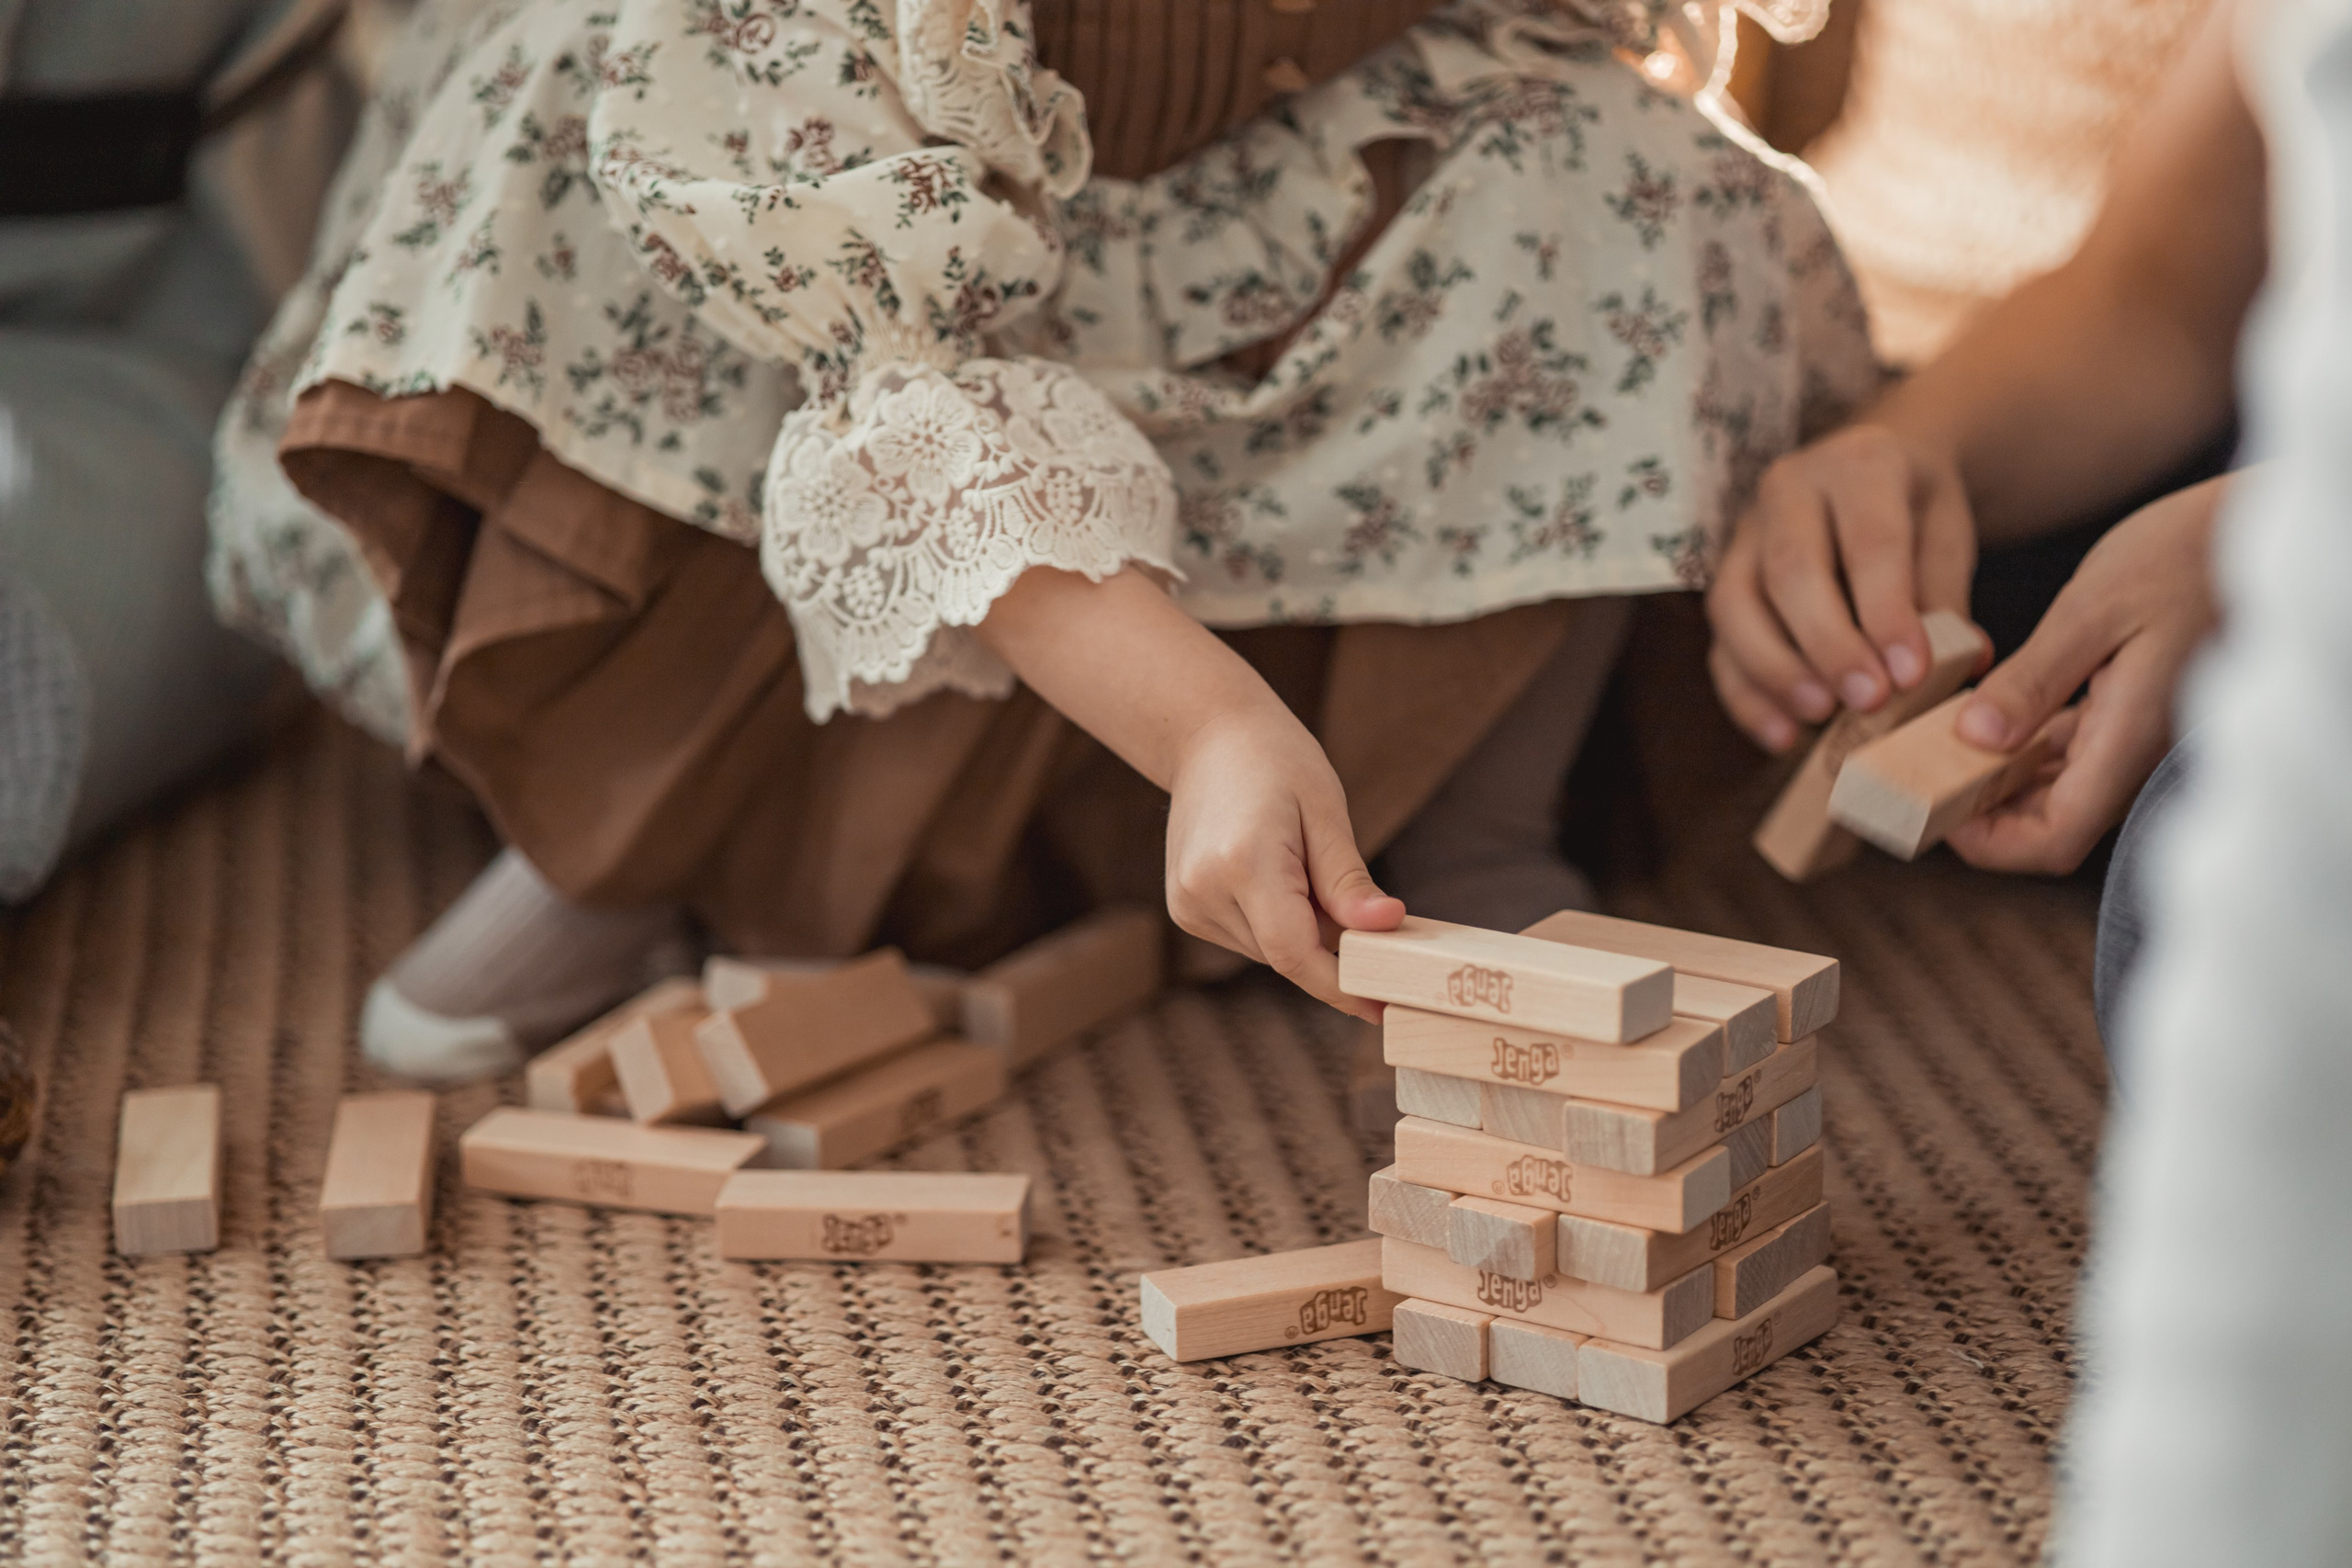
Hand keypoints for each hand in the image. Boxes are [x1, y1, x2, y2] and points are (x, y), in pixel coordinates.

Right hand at [1164, 702, 1403, 1021]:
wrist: (1208, 736)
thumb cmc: (1276, 760)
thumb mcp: (1326, 811)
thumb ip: (1349, 881)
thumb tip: (1386, 927)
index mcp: (1242, 861)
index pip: (1294, 951)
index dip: (1339, 985)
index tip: (1381, 1006)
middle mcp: (1204, 890)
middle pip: (1284, 953)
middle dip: (1330, 946)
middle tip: (1359, 904)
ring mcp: (1187, 903)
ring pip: (1268, 950)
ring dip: (1302, 931)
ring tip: (1306, 867)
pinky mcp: (1184, 908)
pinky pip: (1248, 938)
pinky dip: (1276, 922)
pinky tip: (1277, 874)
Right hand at [1707, 424, 1980, 750]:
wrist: (1868, 475)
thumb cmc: (1914, 511)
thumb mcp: (1947, 534)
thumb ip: (1948, 595)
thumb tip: (1965, 662)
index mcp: (1859, 465)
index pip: (1869, 541)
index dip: (1887, 611)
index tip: (1912, 674)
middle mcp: (1788, 490)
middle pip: (1791, 571)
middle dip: (1829, 645)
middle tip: (1869, 702)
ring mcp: (1745, 535)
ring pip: (1735, 605)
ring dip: (1775, 670)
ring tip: (1820, 717)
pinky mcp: (1724, 581)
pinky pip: (1719, 643)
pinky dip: (1746, 695)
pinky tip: (1782, 736)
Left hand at [1944, 476, 2226, 873]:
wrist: (2244, 528)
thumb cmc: (2183, 555)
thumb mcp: (2093, 609)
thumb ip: (2034, 679)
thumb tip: (1974, 739)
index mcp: (2126, 740)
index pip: (2053, 840)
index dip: (1987, 842)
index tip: (1929, 804)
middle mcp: (2131, 753)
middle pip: (2047, 825)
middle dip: (1978, 811)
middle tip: (1910, 770)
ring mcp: (2132, 736)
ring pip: (2053, 789)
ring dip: (1994, 775)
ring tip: (1929, 738)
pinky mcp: (2128, 710)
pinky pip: (2068, 749)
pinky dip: (2020, 742)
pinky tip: (1981, 710)